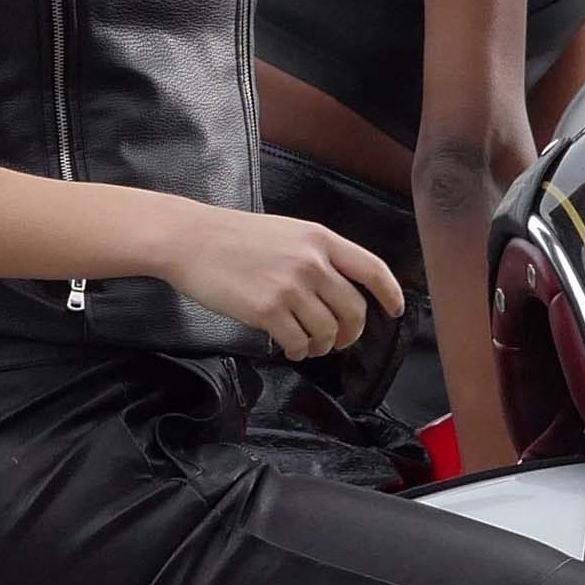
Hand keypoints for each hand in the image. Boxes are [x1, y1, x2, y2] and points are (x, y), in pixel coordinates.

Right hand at [164, 203, 403, 359]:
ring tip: (307, 344)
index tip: (394, 310)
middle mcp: (312, 262)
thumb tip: (340, 288)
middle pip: (354, 310)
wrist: (190, 239)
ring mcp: (291, 287)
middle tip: (338, 340)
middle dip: (350, 333)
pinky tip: (289, 347)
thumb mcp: (287, 232)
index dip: (390, 294)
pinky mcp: (268, 310)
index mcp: (320, 239)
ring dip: (322, 346)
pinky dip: (299, 351)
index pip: (372, 269)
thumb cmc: (234, 237)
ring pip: (328, 332)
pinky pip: (299, 343)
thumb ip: (317, 255)